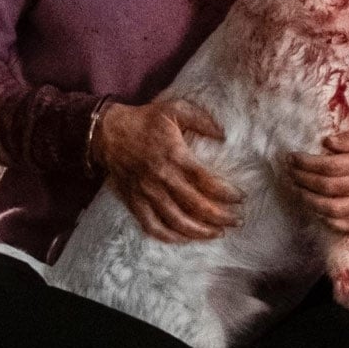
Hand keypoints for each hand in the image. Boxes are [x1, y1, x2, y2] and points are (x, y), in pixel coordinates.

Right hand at [93, 98, 243, 242]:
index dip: (227, 193)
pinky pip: (153, 226)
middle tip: (238, 220)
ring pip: (177, 221)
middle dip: (221, 217)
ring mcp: (147, 193)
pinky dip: (170, 237)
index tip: (241, 198)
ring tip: (218, 233)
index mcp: (175, 156)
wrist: (107, 133)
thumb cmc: (144, 120)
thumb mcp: (175, 109)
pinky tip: (185, 238)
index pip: (207, 181)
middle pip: (196, 206)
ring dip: (200, 232)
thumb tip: (224, 134)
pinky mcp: (134, 202)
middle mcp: (162, 178)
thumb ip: (201, 119)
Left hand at [287, 123, 348, 234]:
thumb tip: (326, 143)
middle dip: (304, 180)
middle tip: (290, 172)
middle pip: (330, 188)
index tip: (293, 157)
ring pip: (336, 209)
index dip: (308, 163)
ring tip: (298, 190)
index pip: (333, 166)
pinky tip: (319, 211)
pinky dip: (332, 224)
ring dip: (311, 201)